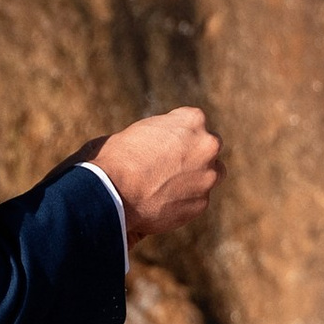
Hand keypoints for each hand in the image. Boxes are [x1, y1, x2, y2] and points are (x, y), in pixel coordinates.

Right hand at [87, 105, 221, 242]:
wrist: (113, 193)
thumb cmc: (118, 157)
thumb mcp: (139, 130)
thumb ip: (161, 133)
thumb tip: (160, 143)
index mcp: (192, 119)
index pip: (195, 122)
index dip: (179, 134)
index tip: (167, 143)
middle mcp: (207, 145)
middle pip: (209, 147)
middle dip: (195, 155)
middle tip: (172, 165)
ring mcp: (207, 176)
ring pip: (210, 176)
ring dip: (196, 179)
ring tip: (168, 186)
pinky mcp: (201, 203)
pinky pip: (196, 200)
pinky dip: (183, 202)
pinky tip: (162, 203)